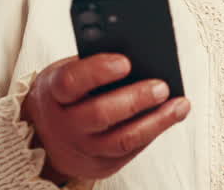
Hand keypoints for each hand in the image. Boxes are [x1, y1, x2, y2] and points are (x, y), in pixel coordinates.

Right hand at [22, 53, 189, 183]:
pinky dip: (153, 132)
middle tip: (161, 86)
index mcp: (54, 93)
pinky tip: (169, 117)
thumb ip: (94, 66)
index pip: (72, 82)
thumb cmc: (66, 94)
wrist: (44, 135)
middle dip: (135, 99)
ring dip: (156, 121)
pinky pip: (131, 151)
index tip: (125, 61)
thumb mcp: (68, 73)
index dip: (98, 71)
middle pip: (100, 114)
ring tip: (179, 105)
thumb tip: (139, 57)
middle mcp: (65, 124)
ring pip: (121, 140)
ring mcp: (82, 148)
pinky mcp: (100, 165)